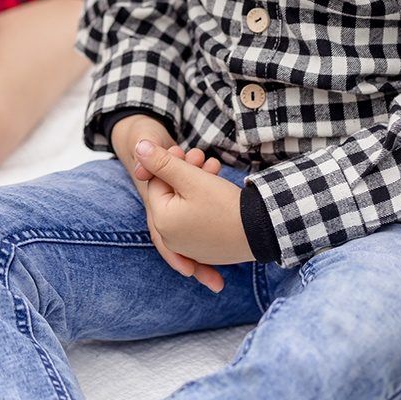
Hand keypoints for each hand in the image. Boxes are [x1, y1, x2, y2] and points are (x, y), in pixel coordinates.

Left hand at [110, 115, 223, 292]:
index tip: (190, 154)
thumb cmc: (223, 203)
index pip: (157, 182)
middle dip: (186, 173)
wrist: (261, 231)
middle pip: (172, 195)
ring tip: (214, 169)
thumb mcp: (190, 177)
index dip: (172, 163)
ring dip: (197, 185)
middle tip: (203, 159)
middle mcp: (170, 239)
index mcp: (162, 221)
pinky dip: (205, 205)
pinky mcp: (206, 252)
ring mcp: (188, 248)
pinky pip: (198, 223)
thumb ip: (161, 162)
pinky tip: (218, 191)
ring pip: (186, 206)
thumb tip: (139, 147)